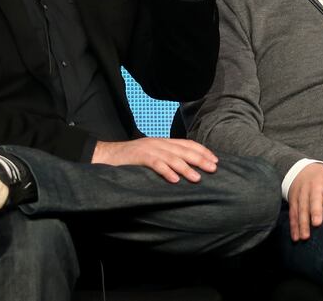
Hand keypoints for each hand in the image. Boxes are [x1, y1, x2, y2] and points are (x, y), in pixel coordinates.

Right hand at [92, 137, 217, 183]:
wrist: (106, 155)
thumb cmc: (130, 159)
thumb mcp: (151, 155)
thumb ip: (166, 159)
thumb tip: (185, 170)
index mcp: (163, 142)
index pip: (187, 144)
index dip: (202, 151)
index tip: (215, 160)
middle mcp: (158, 143)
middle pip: (183, 150)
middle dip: (200, 159)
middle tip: (214, 168)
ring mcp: (149, 149)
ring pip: (172, 158)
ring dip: (186, 168)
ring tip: (197, 178)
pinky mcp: (139, 157)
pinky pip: (155, 164)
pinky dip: (166, 171)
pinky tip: (175, 180)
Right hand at [288, 163, 322, 241]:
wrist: (303, 169)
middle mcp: (313, 186)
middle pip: (313, 198)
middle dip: (314, 210)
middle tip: (317, 223)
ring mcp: (302, 193)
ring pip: (301, 208)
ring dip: (302, 222)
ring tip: (305, 236)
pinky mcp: (293, 199)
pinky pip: (293, 213)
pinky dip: (294, 225)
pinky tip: (296, 237)